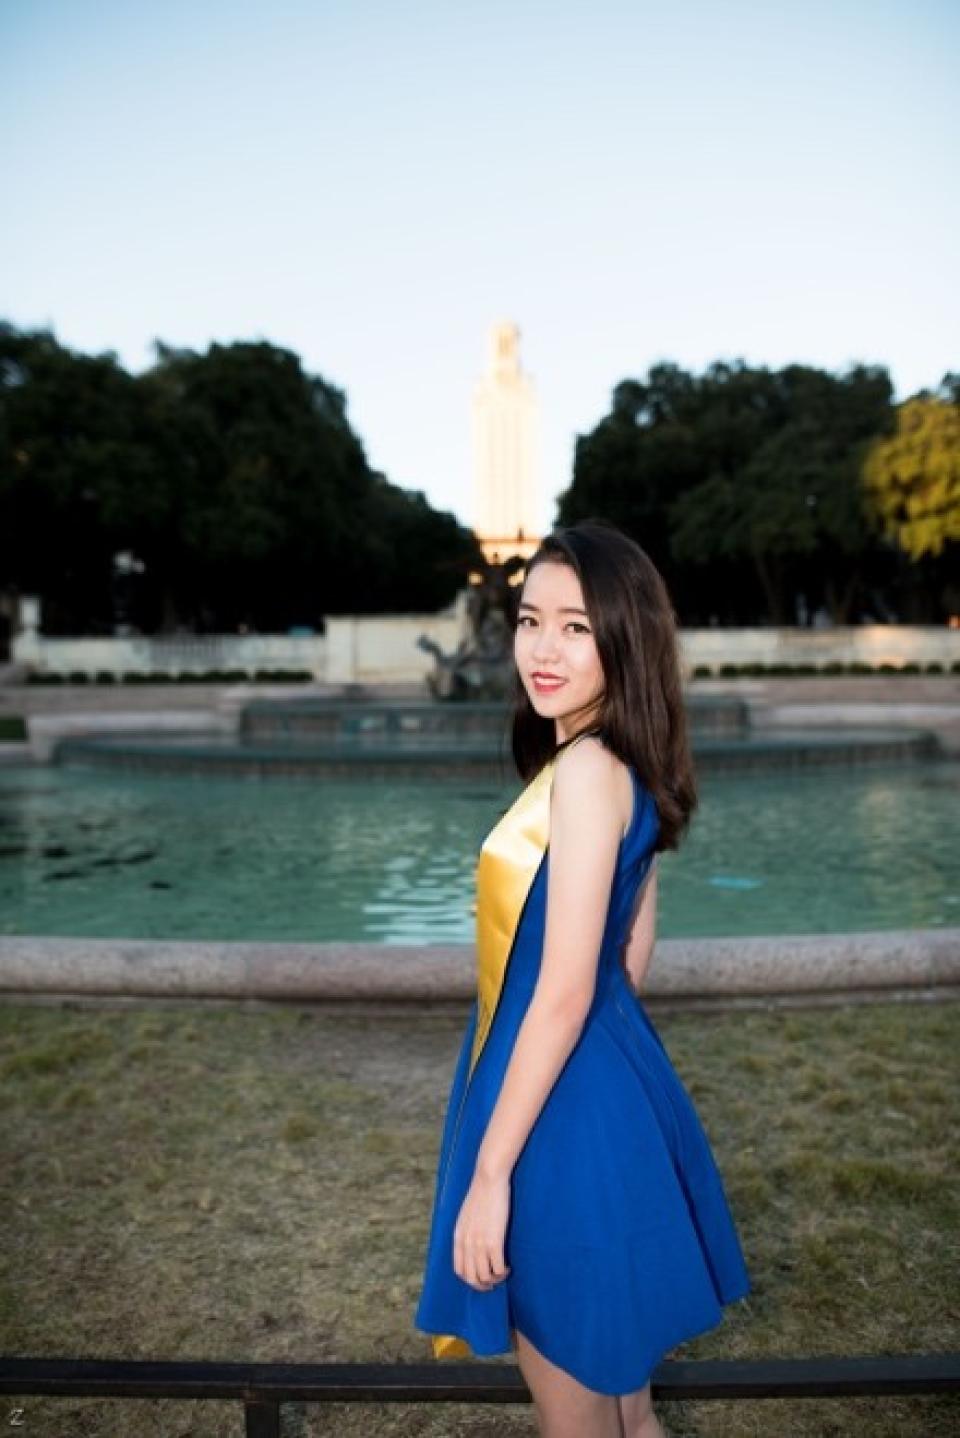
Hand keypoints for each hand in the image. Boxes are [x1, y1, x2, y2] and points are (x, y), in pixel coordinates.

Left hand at [452, 1169, 511, 1291]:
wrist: (489, 1180)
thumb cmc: (481, 1195)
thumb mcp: (466, 1216)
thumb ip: (466, 1232)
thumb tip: (472, 1245)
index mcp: (458, 1238)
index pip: (459, 1270)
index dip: (470, 1279)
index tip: (481, 1278)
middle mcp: (466, 1244)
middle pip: (471, 1278)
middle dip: (482, 1285)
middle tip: (493, 1282)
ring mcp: (479, 1244)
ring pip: (485, 1277)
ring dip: (495, 1280)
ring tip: (502, 1274)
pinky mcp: (494, 1242)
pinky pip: (498, 1268)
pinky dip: (503, 1273)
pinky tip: (508, 1267)